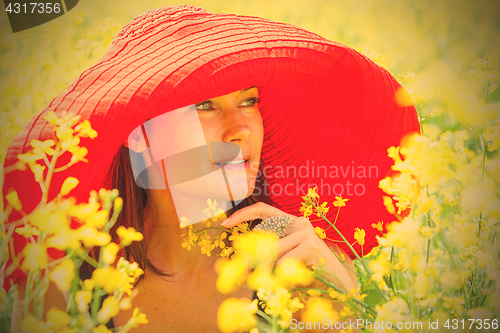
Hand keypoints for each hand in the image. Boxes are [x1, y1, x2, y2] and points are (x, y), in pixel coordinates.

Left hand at [221, 202, 356, 291]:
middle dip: (247, 254)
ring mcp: (305, 233)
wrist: (340, 281)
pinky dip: (281, 274)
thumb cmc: (311, 268)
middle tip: (237, 270)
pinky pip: (282, 262)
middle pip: (262, 234)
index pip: (263, 209)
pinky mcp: (309, 247)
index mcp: (292, 221)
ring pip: (270, 251)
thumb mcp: (288, 255)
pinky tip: (291, 279)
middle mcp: (299, 223)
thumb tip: (243, 254)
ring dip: (266, 269)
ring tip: (270, 280)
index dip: (243, 214)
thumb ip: (272, 249)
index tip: (225, 223)